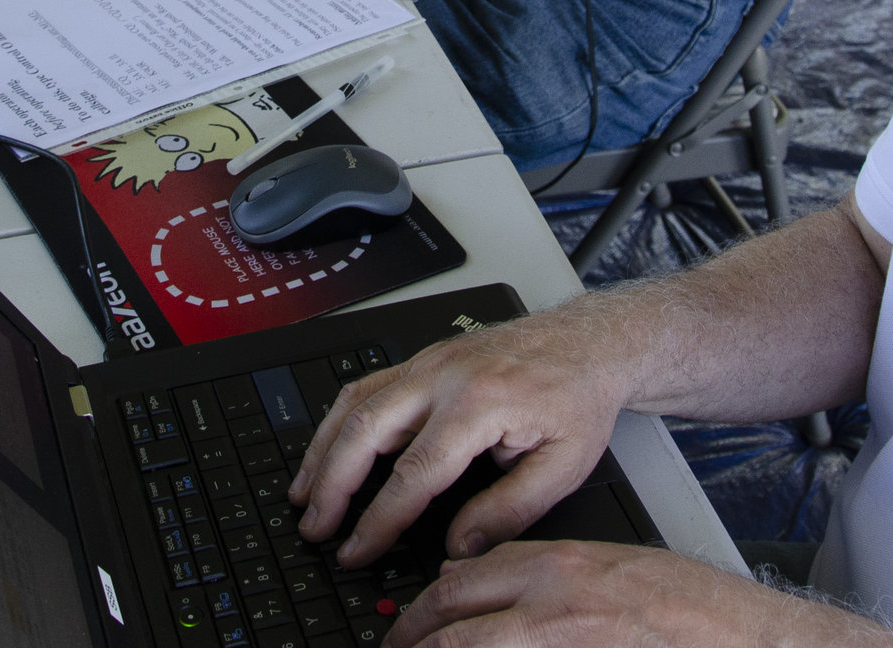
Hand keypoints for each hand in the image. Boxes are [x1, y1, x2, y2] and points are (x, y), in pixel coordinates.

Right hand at [289, 308, 634, 568]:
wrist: (588, 342)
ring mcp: (429, 362)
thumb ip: (508, 511)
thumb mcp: (562, 466)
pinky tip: (328, 449)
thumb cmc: (577, 396)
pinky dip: (337, 421)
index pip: (413, 473)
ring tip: (304, 495)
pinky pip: (366, 386)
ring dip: (322, 451)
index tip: (357, 550)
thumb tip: (459, 546)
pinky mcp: (423, 359)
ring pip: (355, 403)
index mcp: (479, 403)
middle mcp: (444, 375)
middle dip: (331, 485)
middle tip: (315, 527)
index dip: (378, 520)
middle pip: (365, 430)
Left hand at [388, 541, 892, 647]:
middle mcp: (552, 602)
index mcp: (560, 564)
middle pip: (453, 615)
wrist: (743, 639)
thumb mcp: (612, 566)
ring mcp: (561, 642)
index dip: (426, 604)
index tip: (409, 620)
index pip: (463, 577)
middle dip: (413, 635)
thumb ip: (548, 573)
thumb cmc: (690, 605)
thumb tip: (485, 582)